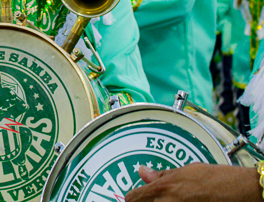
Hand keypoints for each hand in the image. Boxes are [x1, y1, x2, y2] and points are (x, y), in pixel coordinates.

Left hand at [125, 163, 260, 201]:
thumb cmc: (214, 179)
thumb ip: (161, 175)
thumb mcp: (184, 171)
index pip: (133, 198)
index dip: (132, 198)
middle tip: (149, 198)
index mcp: (163, 188)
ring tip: (167, 199)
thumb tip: (142, 171)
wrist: (237, 191)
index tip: (133, 198)